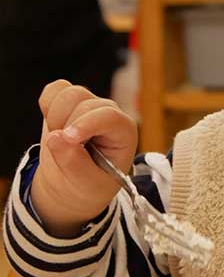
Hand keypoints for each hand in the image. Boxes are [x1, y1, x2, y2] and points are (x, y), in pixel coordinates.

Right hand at [31, 80, 137, 236]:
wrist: (72, 184)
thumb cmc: (88, 186)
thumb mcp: (84, 184)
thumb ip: (73, 162)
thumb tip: (56, 138)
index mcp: (123, 132)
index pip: (110, 117)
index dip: (87, 124)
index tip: (69, 138)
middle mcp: (109, 113)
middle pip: (84, 103)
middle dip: (65, 126)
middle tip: (62, 151)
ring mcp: (89, 104)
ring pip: (68, 93)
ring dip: (55, 118)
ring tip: (60, 141)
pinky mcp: (69, 101)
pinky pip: (54, 91)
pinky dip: (47, 106)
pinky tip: (53, 126)